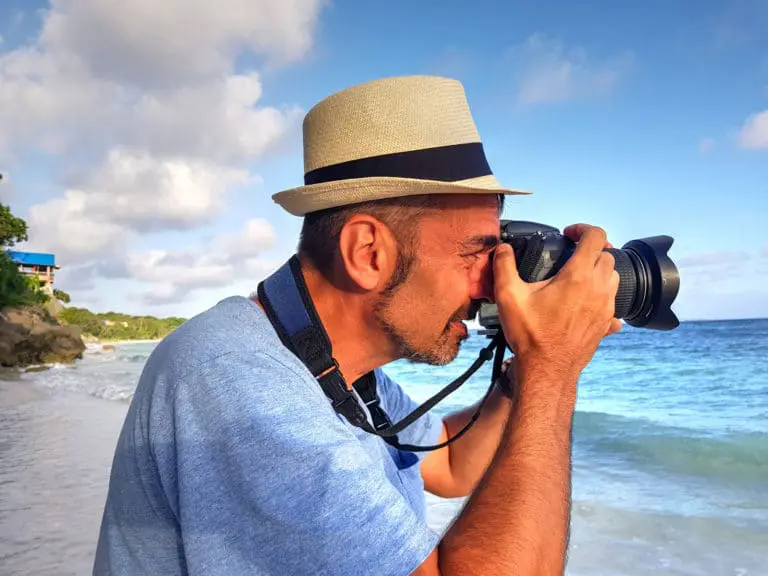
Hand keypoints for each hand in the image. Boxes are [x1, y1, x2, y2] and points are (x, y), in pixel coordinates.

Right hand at [492, 224, 619, 385]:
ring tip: (578, 277)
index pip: (595, 236)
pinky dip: (602, 296)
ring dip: (599, 271)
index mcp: (577, 276)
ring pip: (613, 277)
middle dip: (590, 250)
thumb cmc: (530, 335)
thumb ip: (504, 266)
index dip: (582, 228)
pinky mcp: (606, 324)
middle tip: (570, 255)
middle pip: (606, 255)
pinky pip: (613, 303)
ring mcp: (605, 308)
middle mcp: (597, 289)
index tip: (568, 234)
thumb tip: (503, 249)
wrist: (547, 370)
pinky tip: (585, 303)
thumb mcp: (509, 296)